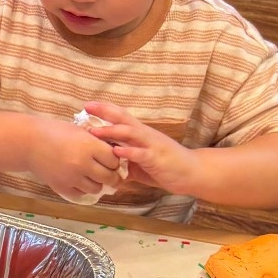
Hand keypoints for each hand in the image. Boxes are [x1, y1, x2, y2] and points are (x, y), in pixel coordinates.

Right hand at [24, 115, 126, 201]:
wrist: (29, 142)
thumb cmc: (55, 131)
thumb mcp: (80, 131)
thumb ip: (97, 142)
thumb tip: (114, 153)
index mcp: (89, 146)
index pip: (114, 160)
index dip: (114, 160)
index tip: (110, 158)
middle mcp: (83, 164)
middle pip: (109, 177)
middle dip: (111, 175)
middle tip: (108, 172)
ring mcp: (72, 177)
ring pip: (96, 188)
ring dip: (97, 183)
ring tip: (92, 176)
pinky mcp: (62, 187)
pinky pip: (81, 194)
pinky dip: (83, 189)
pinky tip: (79, 181)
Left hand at [80, 102, 201, 196]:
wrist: (191, 172)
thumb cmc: (165, 166)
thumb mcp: (140, 163)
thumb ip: (124, 161)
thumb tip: (106, 166)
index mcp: (140, 133)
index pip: (121, 116)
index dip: (105, 109)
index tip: (87, 105)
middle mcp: (145, 134)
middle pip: (123, 118)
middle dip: (104, 112)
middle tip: (86, 107)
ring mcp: (151, 145)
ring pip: (129, 133)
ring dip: (111, 131)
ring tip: (94, 131)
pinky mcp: (156, 158)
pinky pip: (140, 153)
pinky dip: (128, 152)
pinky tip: (116, 152)